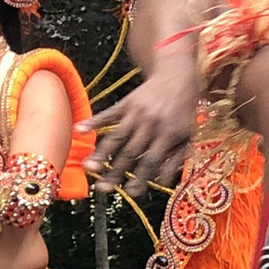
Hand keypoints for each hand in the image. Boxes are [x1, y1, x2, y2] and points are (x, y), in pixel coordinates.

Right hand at [90, 71, 200, 197]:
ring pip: (116, 136)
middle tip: (103, 189)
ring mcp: (136, 113)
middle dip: (116, 172)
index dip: (142, 178)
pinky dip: (93, 121)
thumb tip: (163, 182)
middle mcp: (150, 124)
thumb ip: (177, 158)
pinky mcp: (126, 103)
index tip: (131, 193)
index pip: (152, 161)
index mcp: (169, 134)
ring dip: (101, 153)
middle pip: (131, 152)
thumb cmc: (186, 110)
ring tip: (88, 167)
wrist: (178, 75)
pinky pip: (108, 114)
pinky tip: (78, 130)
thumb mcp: (190, 134)